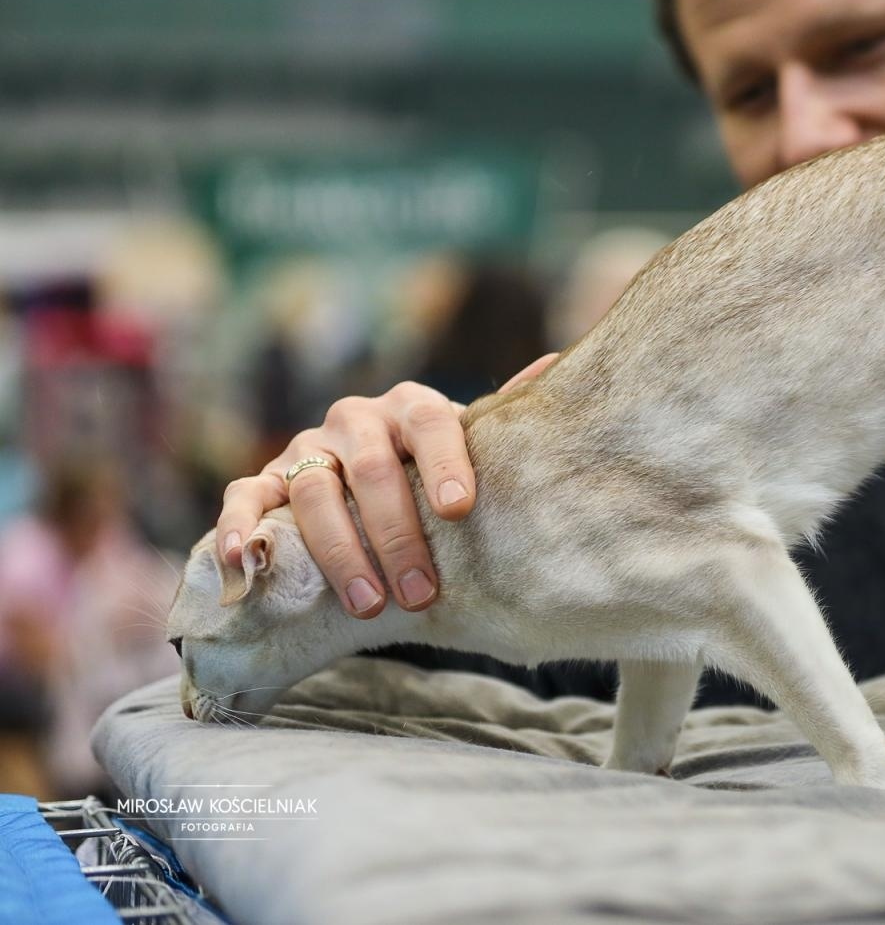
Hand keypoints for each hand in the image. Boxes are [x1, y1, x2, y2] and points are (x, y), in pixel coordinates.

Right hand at [215, 355, 556, 616]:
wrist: (366, 484)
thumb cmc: (432, 475)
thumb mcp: (472, 446)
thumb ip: (504, 419)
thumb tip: (557, 366)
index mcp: (412, 407)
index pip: (430, 422)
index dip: (446, 462)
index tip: (461, 509)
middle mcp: (356, 421)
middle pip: (373, 470)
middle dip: (398, 536)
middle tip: (423, 593)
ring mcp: (305, 451)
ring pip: (314, 493)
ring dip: (340, 551)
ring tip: (369, 604)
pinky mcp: (262, 483)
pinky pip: (243, 499)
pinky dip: (240, 529)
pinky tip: (248, 562)